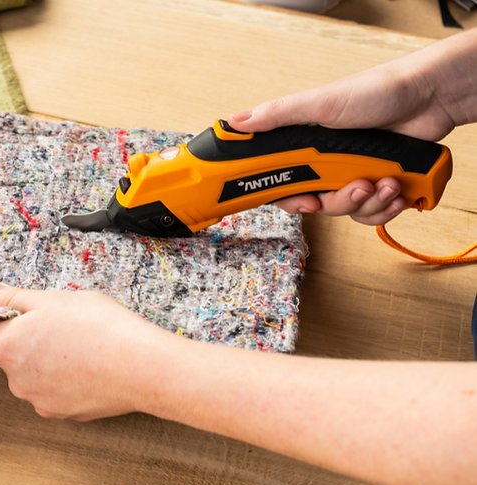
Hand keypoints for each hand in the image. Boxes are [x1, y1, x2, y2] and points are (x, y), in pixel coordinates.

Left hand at [0, 280, 163, 420]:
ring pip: (32, 374)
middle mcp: (17, 380)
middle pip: (6, 356)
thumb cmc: (98, 328)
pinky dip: (64, 379)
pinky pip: (53, 391)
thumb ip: (12, 297)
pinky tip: (87, 365)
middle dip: (23, 339)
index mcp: (8, 347)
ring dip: (45, 360)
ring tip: (77, 343)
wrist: (141, 367)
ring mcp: (40, 399)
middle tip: (55, 323)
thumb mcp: (52, 299)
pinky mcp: (63, 412)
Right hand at [226, 29, 476, 224]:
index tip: (305, 203)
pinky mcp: (382, 183)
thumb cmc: (376, 90)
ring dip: (370, 203)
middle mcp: (328, 163)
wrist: (430, 96)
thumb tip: (235, 123)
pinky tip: (397, 190)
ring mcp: (355, 174)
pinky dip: (387, 207)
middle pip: (319, 204)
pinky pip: (374, 213)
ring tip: (386, 182)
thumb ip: (277, 116)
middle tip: (359, 186)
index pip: (284, 183)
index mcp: (307, 146)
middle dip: (341, 201)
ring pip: (349, 212)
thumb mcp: (319, 103)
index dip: (290, 200)